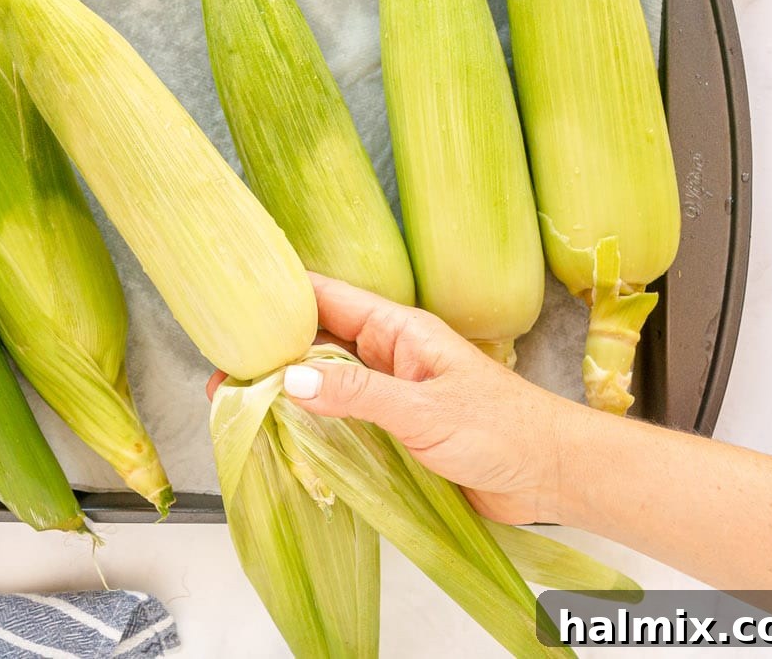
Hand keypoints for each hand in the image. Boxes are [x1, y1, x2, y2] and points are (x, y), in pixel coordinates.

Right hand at [210, 273, 576, 524]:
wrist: (551, 475)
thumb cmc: (504, 431)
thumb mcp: (424, 411)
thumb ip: (359, 396)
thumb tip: (290, 382)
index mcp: (397, 330)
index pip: (325, 297)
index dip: (278, 297)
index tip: (232, 305)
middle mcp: (387, 355)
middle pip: (314, 342)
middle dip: (269, 353)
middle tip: (220, 373)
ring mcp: (388, 393)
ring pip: (322, 383)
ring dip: (284, 392)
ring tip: (235, 404)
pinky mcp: (391, 430)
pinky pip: (339, 419)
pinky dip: (308, 425)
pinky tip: (279, 436)